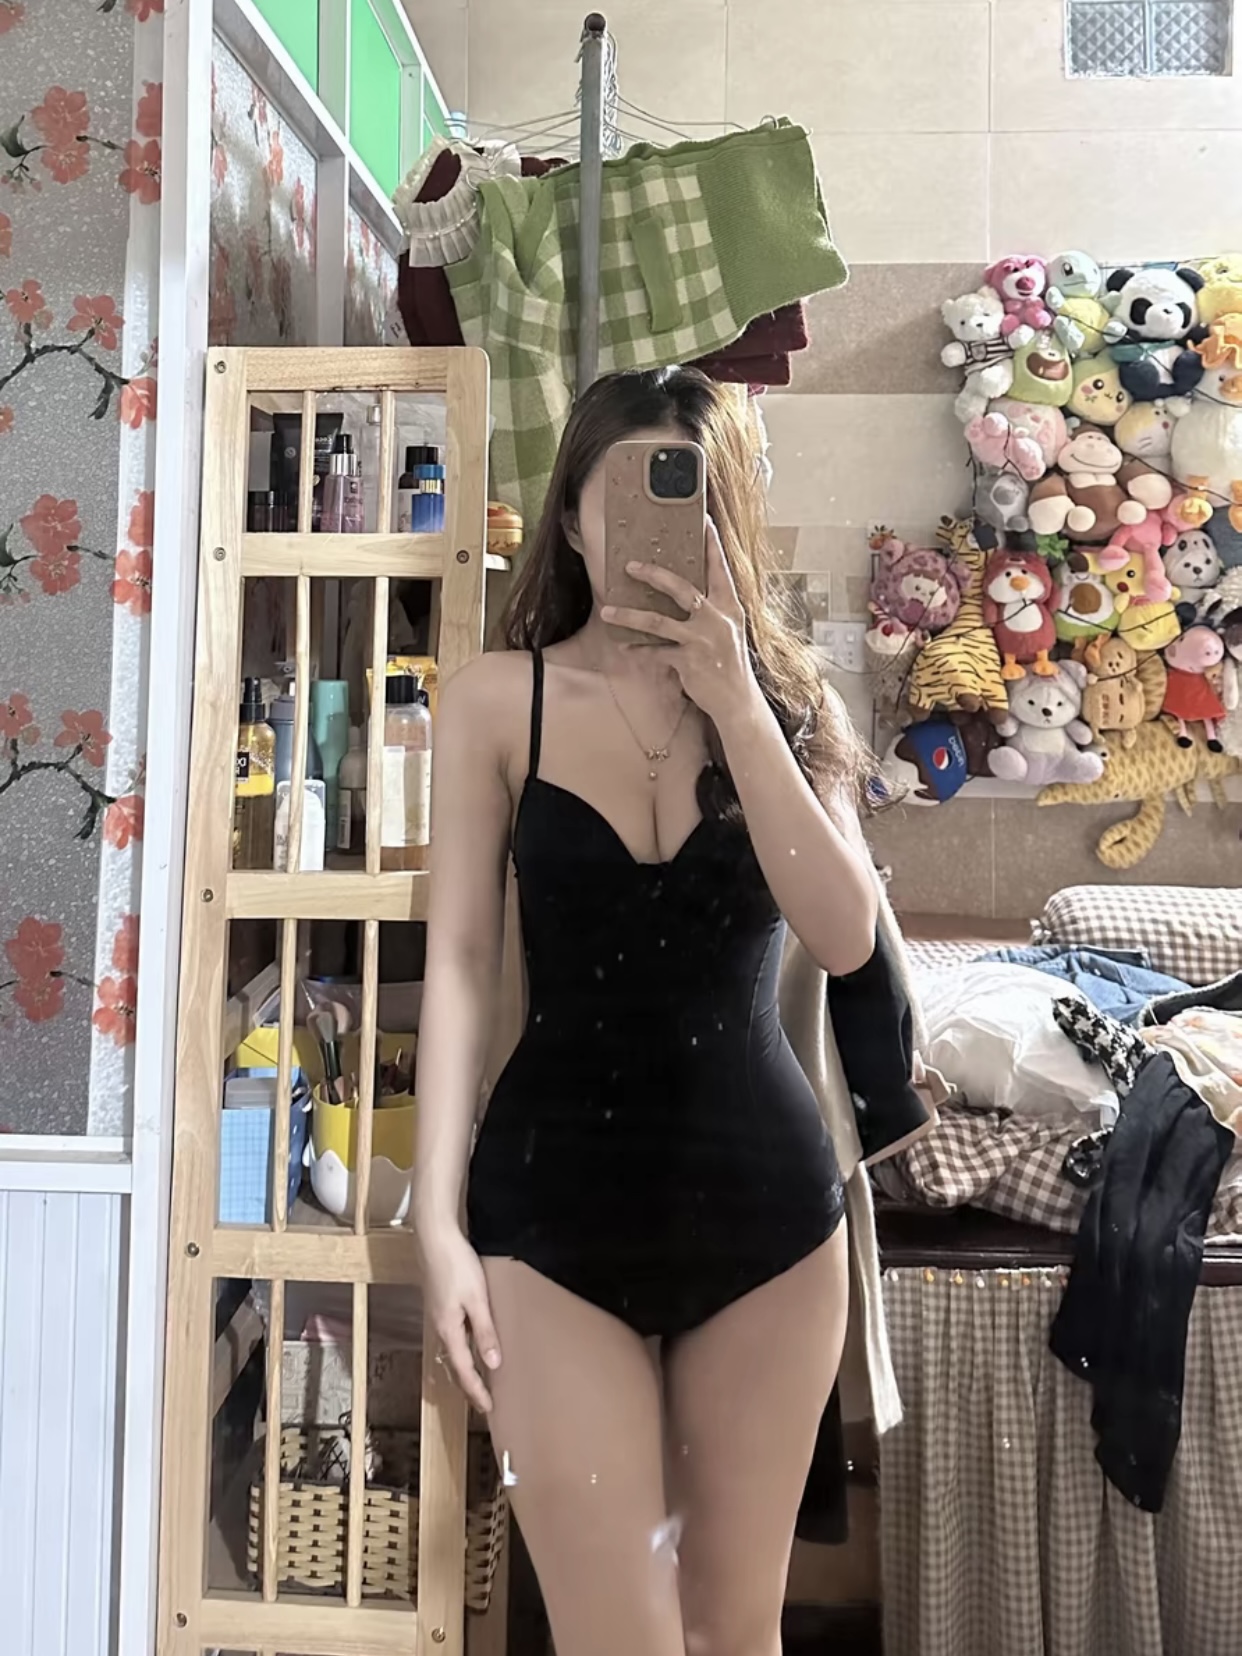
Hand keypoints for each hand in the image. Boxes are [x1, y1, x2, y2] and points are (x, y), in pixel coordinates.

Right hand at [419, 1222, 500, 1412]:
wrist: (434, 1237)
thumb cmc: (457, 1265)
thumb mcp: (477, 1298)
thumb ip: (484, 1331)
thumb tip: (492, 1364)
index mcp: (449, 1329)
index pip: (463, 1370)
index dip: (476, 1391)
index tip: (488, 1409)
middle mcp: (440, 1327)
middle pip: (453, 1365)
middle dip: (468, 1386)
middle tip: (483, 1403)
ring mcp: (437, 1315)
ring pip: (451, 1351)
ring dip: (463, 1370)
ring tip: (477, 1382)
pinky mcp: (439, 1303)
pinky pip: (451, 1336)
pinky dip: (461, 1351)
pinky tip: (469, 1346)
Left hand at [600, 520, 758, 724]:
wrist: (737, 700)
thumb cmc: (730, 662)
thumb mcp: (728, 629)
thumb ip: (711, 609)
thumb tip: (687, 591)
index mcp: (729, 606)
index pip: (719, 569)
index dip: (712, 544)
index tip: (704, 521)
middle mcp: (716, 619)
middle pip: (681, 588)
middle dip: (653, 575)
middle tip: (630, 566)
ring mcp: (702, 641)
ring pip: (658, 622)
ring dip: (629, 617)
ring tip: (607, 612)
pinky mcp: (688, 662)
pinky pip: (655, 652)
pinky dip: (639, 650)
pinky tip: (625, 647)